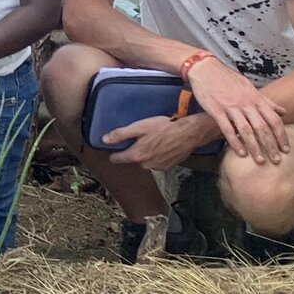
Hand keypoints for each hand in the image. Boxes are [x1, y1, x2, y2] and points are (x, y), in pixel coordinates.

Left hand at [103, 111, 222, 172]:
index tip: (114, 148)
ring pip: (146, 161)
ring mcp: (158, 167)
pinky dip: (158, 155)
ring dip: (148, 153)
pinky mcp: (169, 166)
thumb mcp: (140, 127)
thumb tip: (104, 140)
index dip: (114, 153)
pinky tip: (163, 145)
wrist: (189, 133)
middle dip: (134, 150)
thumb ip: (120, 134)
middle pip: (133, 159)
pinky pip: (158, 162)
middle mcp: (146, 165)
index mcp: (137, 155)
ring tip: (154, 140)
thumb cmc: (165, 127)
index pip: (117, 159)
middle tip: (141, 138)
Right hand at [183, 57, 290, 164]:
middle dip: (270, 146)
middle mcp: (246, 104)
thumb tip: (283, 111)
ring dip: (254, 147)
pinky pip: (227, 129)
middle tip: (276, 160)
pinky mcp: (216, 111)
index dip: (281, 135)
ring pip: (246, 130)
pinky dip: (234, 142)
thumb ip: (266, 101)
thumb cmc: (228, 79)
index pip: (274, 119)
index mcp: (256, 98)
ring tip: (260, 160)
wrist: (206, 69)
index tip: (286, 149)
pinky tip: (240, 153)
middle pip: (262, 128)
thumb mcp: (250, 88)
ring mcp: (231, 107)